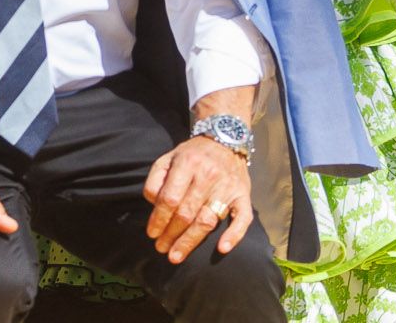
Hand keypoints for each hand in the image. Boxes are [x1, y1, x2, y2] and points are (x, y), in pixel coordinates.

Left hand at [143, 137, 253, 265]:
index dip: (158, 219)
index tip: (151, 234)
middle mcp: (208, 175)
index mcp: (187, 163)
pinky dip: (234, 235)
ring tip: (176, 256)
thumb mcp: (168, 158)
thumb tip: (153, 205)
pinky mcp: (243, 195)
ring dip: (190, 241)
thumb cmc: (192, 154)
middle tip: (161, 249)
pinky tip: (222, 248)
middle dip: (171, 234)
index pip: (170, 198)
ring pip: (207, 220)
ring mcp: (227, 186)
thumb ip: (156, 179)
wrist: (225, 139)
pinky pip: (242, 218)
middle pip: (186, 212)